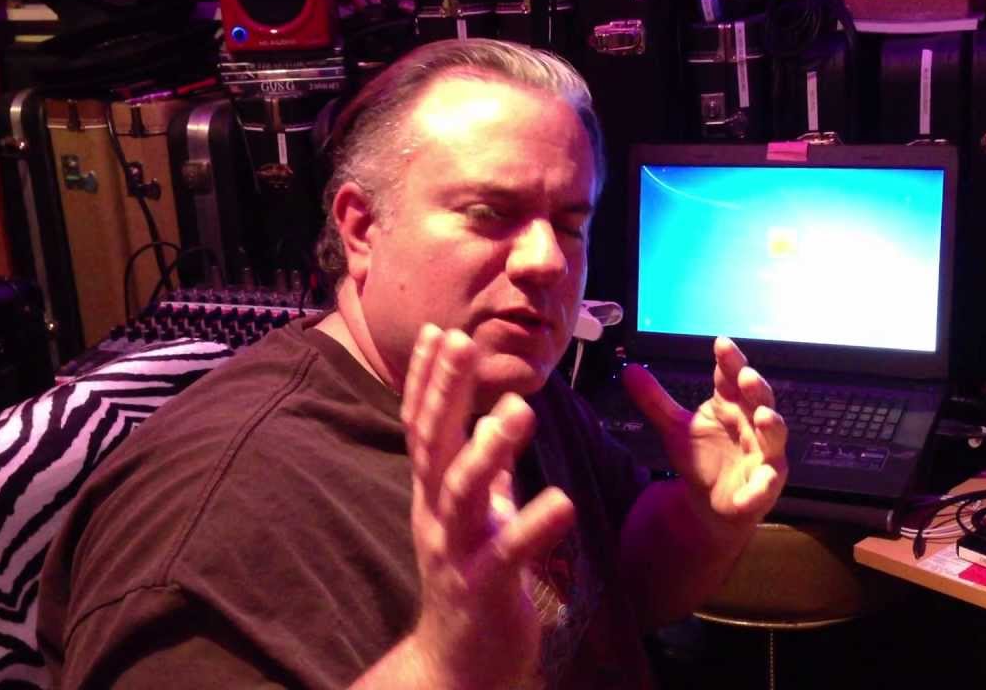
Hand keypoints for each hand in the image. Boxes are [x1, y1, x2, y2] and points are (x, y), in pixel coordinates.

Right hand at [399, 324, 575, 689]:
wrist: (458, 662)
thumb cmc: (470, 578)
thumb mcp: (472, 515)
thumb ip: (482, 469)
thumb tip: (489, 418)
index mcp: (433, 494)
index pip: (423, 426)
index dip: (428, 380)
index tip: (439, 330)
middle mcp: (435, 516)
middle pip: (434, 445)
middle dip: (446, 392)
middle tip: (463, 342)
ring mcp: (456, 552)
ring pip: (463, 492)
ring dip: (489, 448)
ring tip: (520, 409)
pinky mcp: (484, 588)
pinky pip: (508, 553)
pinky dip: (533, 525)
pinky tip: (562, 499)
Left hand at [624, 336, 787, 525]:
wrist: (709, 500)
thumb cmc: (701, 457)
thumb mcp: (674, 427)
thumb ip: (655, 401)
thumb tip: (629, 370)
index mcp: (731, 404)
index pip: (732, 376)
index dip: (730, 361)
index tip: (721, 343)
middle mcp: (752, 423)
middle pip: (759, 399)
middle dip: (755, 388)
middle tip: (746, 376)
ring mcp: (763, 453)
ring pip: (774, 436)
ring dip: (772, 426)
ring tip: (765, 417)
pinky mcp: (764, 485)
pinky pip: (766, 485)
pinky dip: (760, 486)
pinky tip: (750, 490)